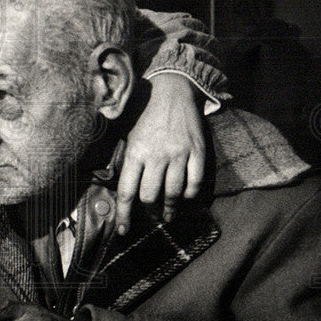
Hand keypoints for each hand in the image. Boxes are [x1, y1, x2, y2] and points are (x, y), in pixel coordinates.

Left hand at [115, 74, 205, 233]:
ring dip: (170, 209)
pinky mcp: (197, 151)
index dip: (124, 216)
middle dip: (149, 211)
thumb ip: (127, 161)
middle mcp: (156, 156)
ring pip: (174, 193)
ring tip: (168, 215)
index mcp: (135, 152)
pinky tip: (186, 198)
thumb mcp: (127, 134)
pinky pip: (195, 182)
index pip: (126, 192)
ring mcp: (179, 154)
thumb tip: (123, 191)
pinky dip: (190, 195)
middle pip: (150, 196)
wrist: (171, 89)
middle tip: (150, 213)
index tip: (123, 231)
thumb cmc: (145, 114)